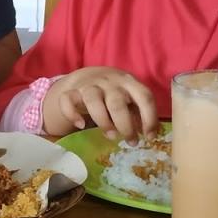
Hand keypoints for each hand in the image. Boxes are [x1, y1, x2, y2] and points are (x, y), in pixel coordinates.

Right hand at [42, 66, 156, 138]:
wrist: (88, 76)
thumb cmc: (114, 92)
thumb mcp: (130, 97)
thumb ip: (138, 113)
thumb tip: (150, 135)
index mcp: (129, 82)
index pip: (144, 96)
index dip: (149, 118)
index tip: (150, 137)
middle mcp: (109, 82)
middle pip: (117, 103)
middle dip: (125, 125)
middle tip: (130, 141)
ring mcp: (89, 85)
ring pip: (92, 100)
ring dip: (103, 121)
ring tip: (111, 136)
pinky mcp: (72, 91)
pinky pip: (67, 100)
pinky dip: (72, 114)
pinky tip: (80, 125)